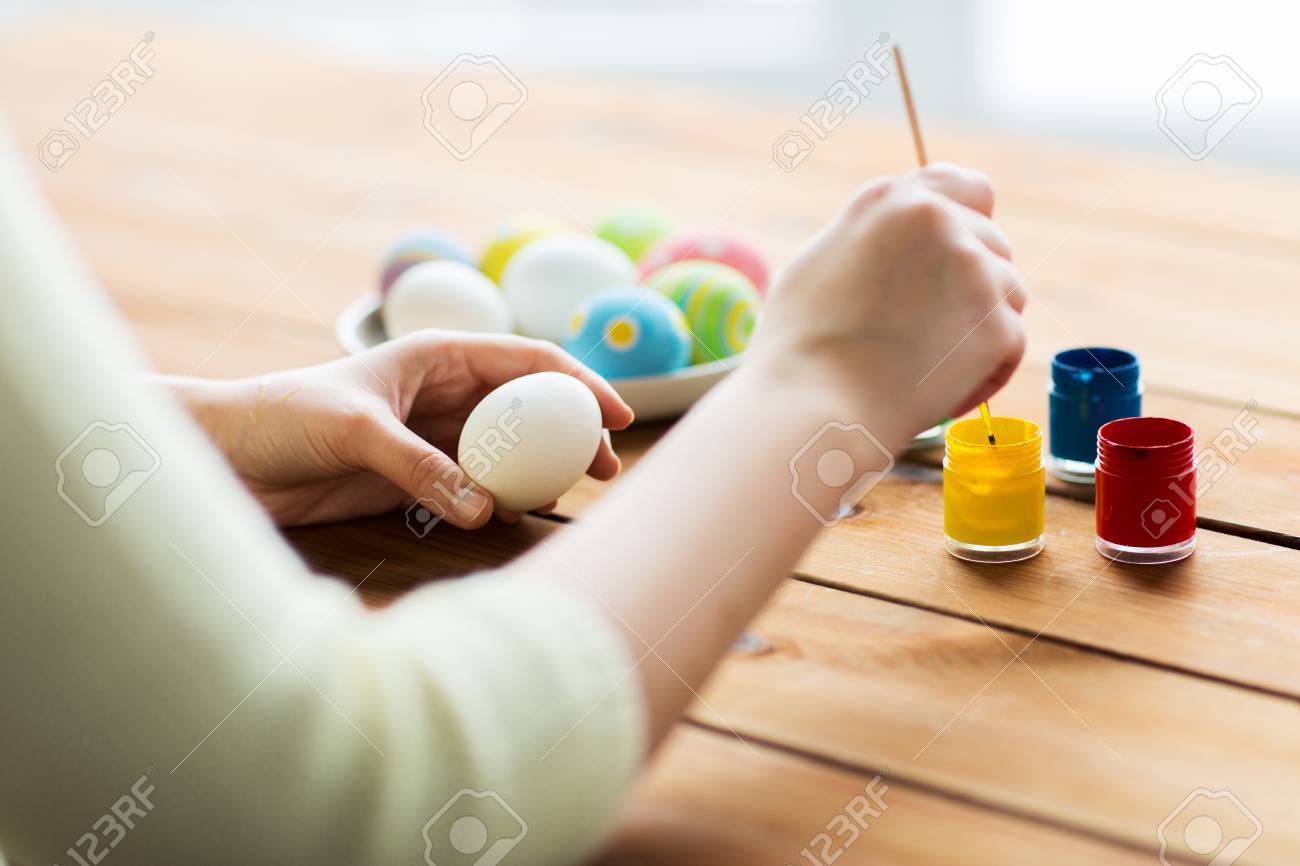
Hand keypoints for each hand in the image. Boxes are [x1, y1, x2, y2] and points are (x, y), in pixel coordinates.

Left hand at [167, 332, 633, 526]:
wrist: (228, 457)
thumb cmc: (282, 417)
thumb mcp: (355, 430)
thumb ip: (419, 468)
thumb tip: (484, 511)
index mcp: (437, 356)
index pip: (527, 361)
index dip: (579, 382)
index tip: (616, 415)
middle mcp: (443, 394)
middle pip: (528, 407)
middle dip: (572, 432)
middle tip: (604, 470)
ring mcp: (433, 438)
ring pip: (507, 450)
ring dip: (541, 469)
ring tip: (573, 494)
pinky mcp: (416, 480)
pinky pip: (476, 487)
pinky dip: (502, 499)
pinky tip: (519, 514)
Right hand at [749, 163, 1025, 446]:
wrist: (812, 407)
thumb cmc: (800, 346)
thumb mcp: (820, 260)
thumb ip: (872, 237)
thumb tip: (902, 243)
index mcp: (892, 199)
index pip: (967, 187)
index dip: (970, 220)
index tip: (961, 252)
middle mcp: (940, 221)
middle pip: (992, 246)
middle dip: (971, 285)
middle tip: (927, 331)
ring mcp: (975, 272)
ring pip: (1008, 292)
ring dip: (980, 326)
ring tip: (929, 364)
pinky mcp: (997, 326)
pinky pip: (1012, 343)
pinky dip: (986, 371)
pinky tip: (941, 392)